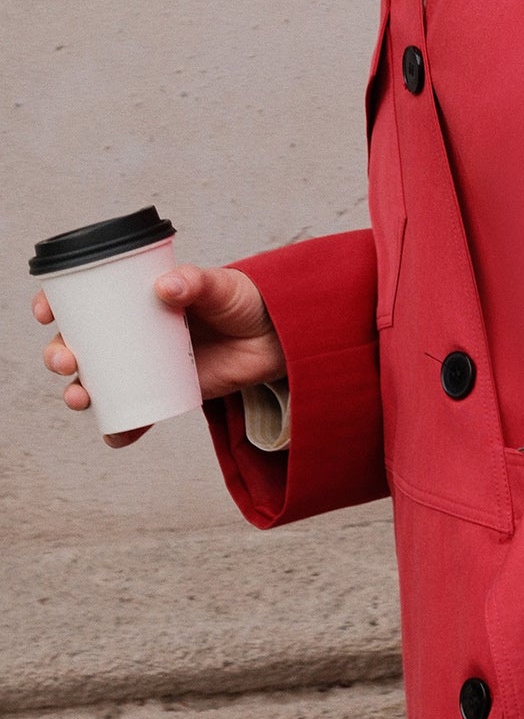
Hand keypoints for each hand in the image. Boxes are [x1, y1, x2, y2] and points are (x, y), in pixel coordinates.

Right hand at [34, 263, 284, 448]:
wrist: (279, 337)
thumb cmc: (246, 302)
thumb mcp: (221, 286)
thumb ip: (197, 282)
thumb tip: (167, 286)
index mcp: (137, 298)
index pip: (86, 299)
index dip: (58, 305)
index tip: (48, 312)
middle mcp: (134, 332)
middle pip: (80, 345)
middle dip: (60, 355)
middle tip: (67, 361)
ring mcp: (147, 364)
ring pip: (99, 382)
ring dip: (80, 393)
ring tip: (81, 398)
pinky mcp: (166, 391)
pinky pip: (135, 414)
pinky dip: (121, 428)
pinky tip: (117, 436)